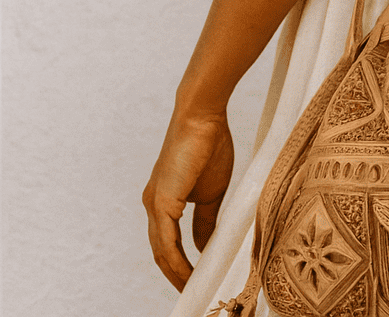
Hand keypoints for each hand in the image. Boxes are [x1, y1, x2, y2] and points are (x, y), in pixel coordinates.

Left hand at [143, 109, 234, 290]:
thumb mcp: (211, 192)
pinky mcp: (160, 201)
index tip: (197, 282)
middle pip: (162, 254)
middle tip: (193, 295)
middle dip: (176, 278)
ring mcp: (154, 204)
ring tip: (193, 291)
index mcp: (165, 202)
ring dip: (176, 275)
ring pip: (161, 252)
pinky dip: (176, 262)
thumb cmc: (209, 145)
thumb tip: (204, 245)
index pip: (169, 244)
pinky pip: (165, 242)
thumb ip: (205, 220)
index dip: (180, 267)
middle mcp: (153, 206)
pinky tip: (188, 274)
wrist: (203, 117)